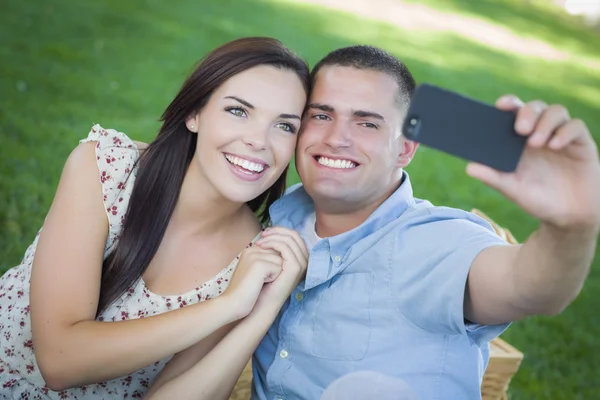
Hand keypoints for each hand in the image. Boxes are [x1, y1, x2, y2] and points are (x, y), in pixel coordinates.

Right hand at [221, 244, 282, 318]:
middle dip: (275, 270)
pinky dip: (273, 278)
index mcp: (250, 250)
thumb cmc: (246, 293)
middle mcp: (252, 249)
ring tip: (258, 282)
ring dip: (274, 274)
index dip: (274, 267)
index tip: (262, 278)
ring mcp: (254, 255)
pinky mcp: (259, 263)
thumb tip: (285, 258)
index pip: (275, 251)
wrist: (232, 304)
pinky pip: (279, 268)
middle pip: (279, 255)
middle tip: (259, 281)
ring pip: (281, 260)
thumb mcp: (257, 273)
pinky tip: (259, 284)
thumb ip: (268, 261)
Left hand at [252, 227, 308, 312]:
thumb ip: (276, 247)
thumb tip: (270, 230)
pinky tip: (261, 246)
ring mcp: (302, 264)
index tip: (265, 232)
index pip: (294, 235)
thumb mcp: (272, 260)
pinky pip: (285, 248)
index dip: (280, 230)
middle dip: (276, 231)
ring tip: (259, 242)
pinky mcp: (296, 268)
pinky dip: (272, 243)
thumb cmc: (264, 281)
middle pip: (294, 235)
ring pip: (289, 239)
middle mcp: (305, 260)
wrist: (261, 301)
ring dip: (272, 237)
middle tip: (262, 234)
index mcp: (301, 257)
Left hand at [466, 95, 599, 230]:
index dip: (508, 103)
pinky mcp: (581, 144)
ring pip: (556, 111)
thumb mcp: (512, 190)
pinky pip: (576, 127)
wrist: (567, 217)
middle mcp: (540, 134)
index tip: (500, 105)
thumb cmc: (537, 200)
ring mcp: (561, 137)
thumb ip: (493, 177)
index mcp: (520, 141)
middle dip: (526, 112)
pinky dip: (564, 132)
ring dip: (544, 123)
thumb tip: (469, 167)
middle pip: (535, 107)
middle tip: (520, 129)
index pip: (514, 113)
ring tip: (536, 142)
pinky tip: (555, 145)